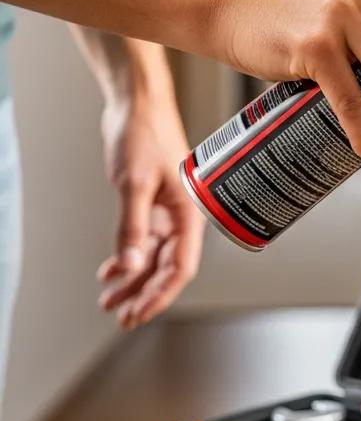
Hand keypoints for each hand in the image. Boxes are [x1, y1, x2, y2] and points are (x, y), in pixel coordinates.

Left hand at [96, 89, 204, 328]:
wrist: (137, 102)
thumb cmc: (145, 134)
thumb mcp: (134, 185)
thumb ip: (133, 229)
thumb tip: (131, 267)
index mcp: (190, 212)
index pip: (181, 267)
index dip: (161, 294)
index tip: (140, 315)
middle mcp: (182, 214)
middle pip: (167, 266)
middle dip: (145, 294)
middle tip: (123, 318)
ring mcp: (167, 209)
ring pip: (153, 256)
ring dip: (133, 279)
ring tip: (110, 301)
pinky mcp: (152, 200)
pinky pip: (143, 239)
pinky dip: (127, 256)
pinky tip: (111, 270)